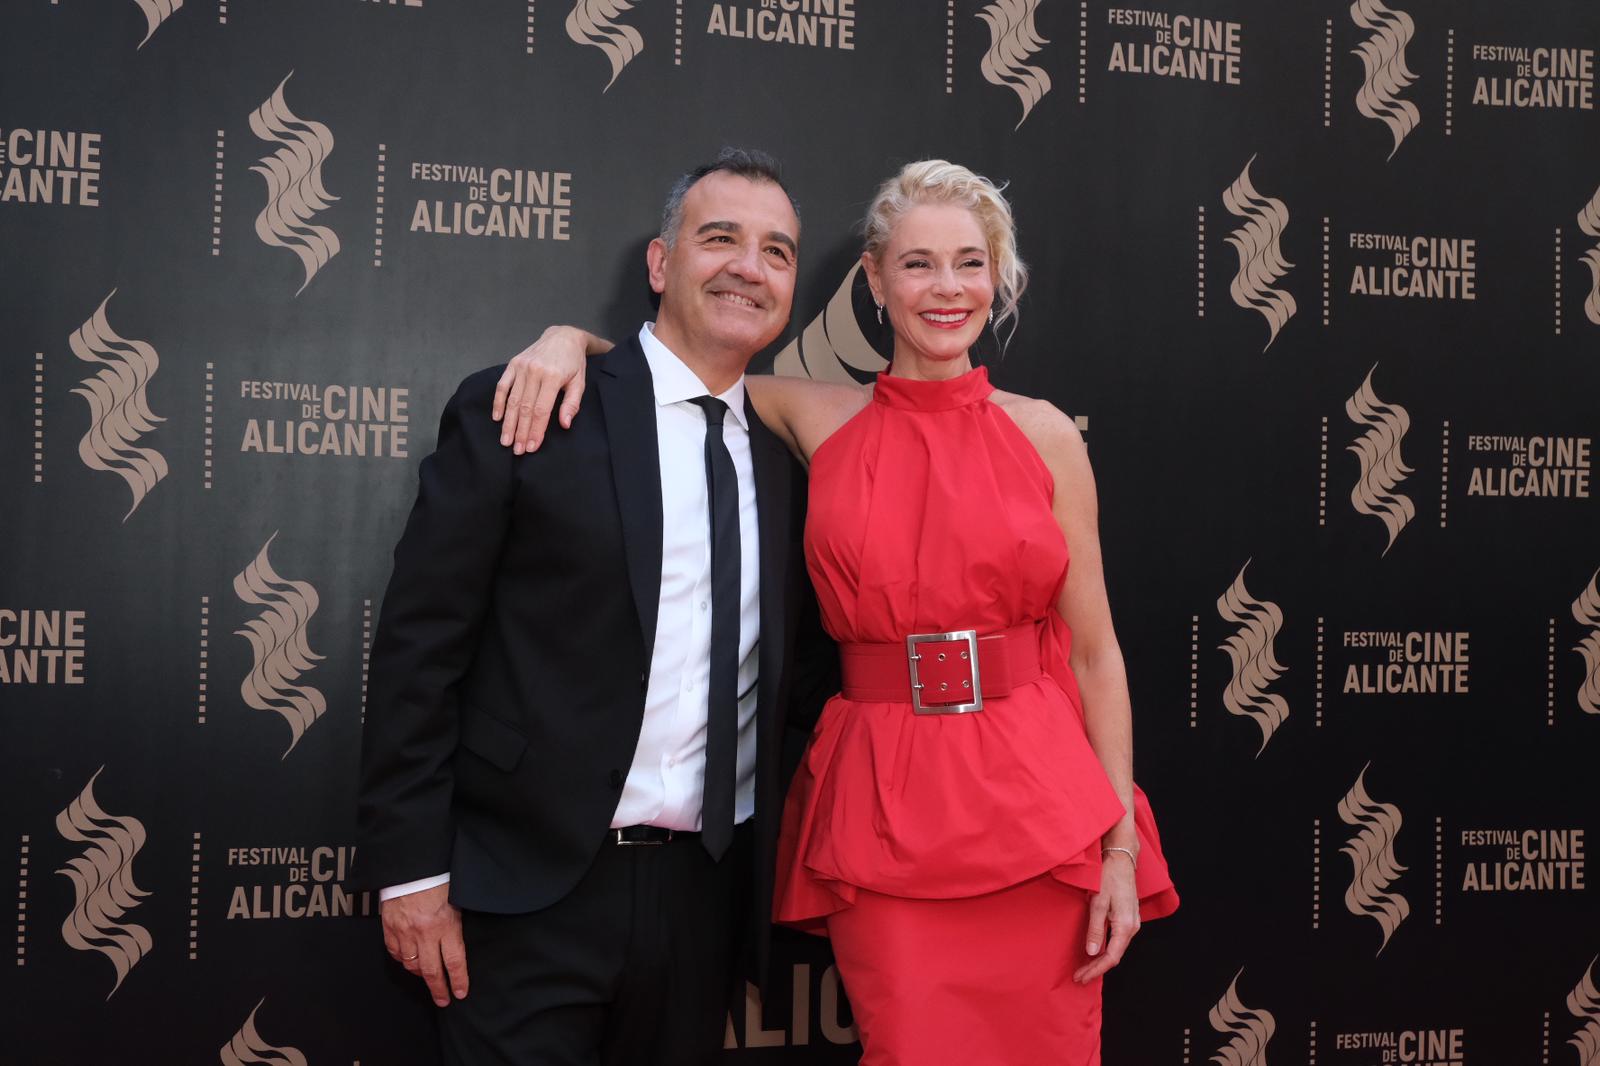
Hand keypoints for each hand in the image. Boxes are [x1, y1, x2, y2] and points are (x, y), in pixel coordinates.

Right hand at [381, 883, 467, 1006]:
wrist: (410, 863)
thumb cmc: (439, 878)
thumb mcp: (457, 900)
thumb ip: (455, 925)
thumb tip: (455, 946)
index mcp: (445, 924)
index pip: (454, 961)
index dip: (458, 980)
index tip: (461, 993)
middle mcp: (424, 932)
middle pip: (432, 971)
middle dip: (438, 989)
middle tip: (443, 1000)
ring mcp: (404, 931)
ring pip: (411, 965)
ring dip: (420, 974)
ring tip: (428, 978)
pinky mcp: (389, 927)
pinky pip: (395, 952)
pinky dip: (402, 960)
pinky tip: (409, 960)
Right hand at [492, 326, 590, 453]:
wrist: (563, 336)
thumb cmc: (573, 363)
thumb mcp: (579, 382)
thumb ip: (572, 404)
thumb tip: (565, 424)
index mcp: (553, 377)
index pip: (541, 410)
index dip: (536, 430)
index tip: (531, 447)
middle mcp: (535, 371)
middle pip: (524, 408)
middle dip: (520, 431)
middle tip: (517, 450)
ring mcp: (521, 367)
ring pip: (512, 400)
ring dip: (508, 422)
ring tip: (506, 440)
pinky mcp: (513, 364)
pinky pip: (502, 385)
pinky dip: (498, 402)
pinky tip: (497, 418)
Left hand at [1072, 853, 1139, 983]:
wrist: (1121, 857)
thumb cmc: (1109, 876)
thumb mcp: (1098, 902)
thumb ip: (1095, 928)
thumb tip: (1091, 952)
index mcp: (1126, 926)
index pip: (1111, 957)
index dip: (1095, 970)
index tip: (1081, 977)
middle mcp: (1132, 927)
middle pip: (1114, 956)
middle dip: (1096, 968)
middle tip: (1079, 977)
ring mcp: (1131, 923)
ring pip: (1116, 949)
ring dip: (1100, 960)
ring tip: (1084, 969)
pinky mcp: (1127, 917)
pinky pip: (1117, 940)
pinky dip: (1105, 950)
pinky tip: (1094, 952)